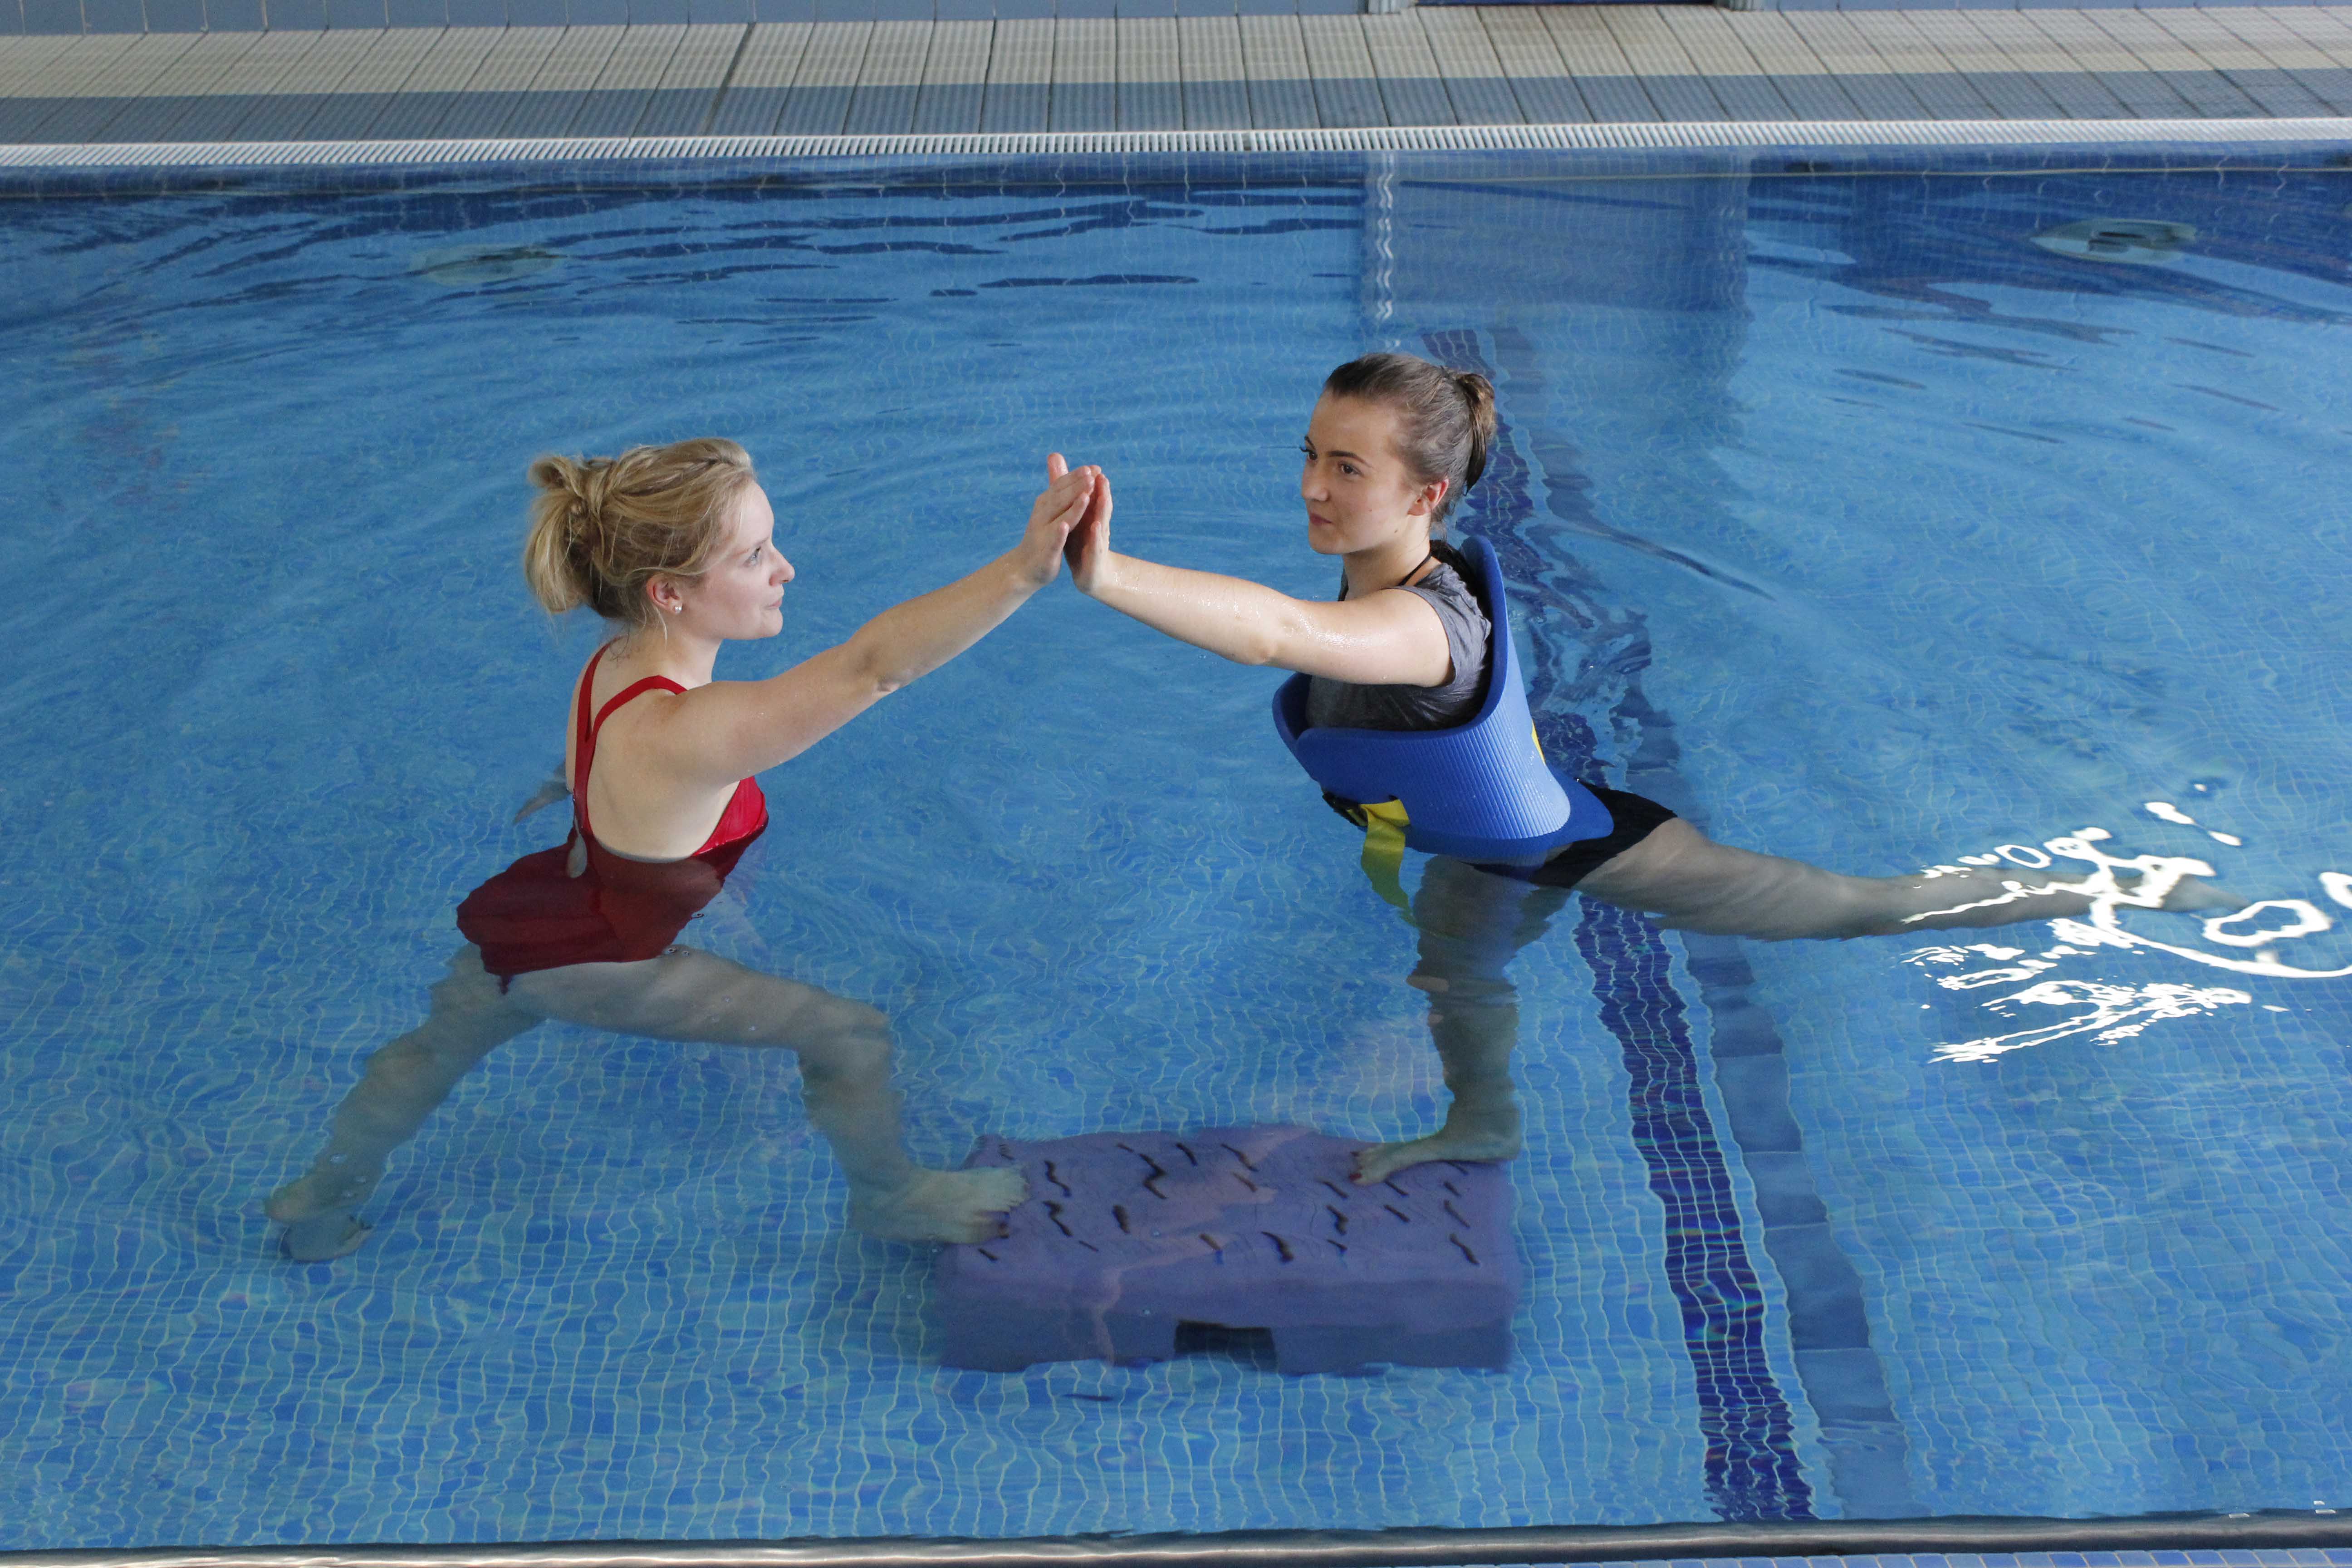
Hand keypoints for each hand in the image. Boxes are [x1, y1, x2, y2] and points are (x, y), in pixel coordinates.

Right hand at [1017, 454, 1096, 588]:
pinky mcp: (1046, 552)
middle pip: (1062, 498)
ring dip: (1072, 506)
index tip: (1092, 467)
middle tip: (1091, 473)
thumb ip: (1056, 484)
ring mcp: (1043, 533)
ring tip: (1085, 495)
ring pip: (1060, 517)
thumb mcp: (1049, 506)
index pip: (1061, 487)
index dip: (1076, 476)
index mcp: (1045, 504)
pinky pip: (1053, 541)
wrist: (1025, 566)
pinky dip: (1058, 533)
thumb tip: (1056, 455)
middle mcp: (1042, 515)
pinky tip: (1064, 526)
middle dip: (1077, 486)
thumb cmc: (1042, 534)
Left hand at [1061, 456, 1112, 595]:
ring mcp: (1098, 543)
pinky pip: (1095, 547)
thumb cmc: (1081, 542)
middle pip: (1101, 508)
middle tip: (1102, 477)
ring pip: (1101, 525)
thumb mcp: (1074, 518)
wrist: (1090, 574)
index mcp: (1092, 517)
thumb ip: (1070, 496)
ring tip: (1101, 499)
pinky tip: (1094, 528)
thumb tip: (1059, 467)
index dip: (1094, 484)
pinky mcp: (1094, 559)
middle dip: (1103, 493)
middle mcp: (1098, 527)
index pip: (1095, 498)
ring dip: (1101, 512)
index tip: (1093, 468)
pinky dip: (1095, 537)